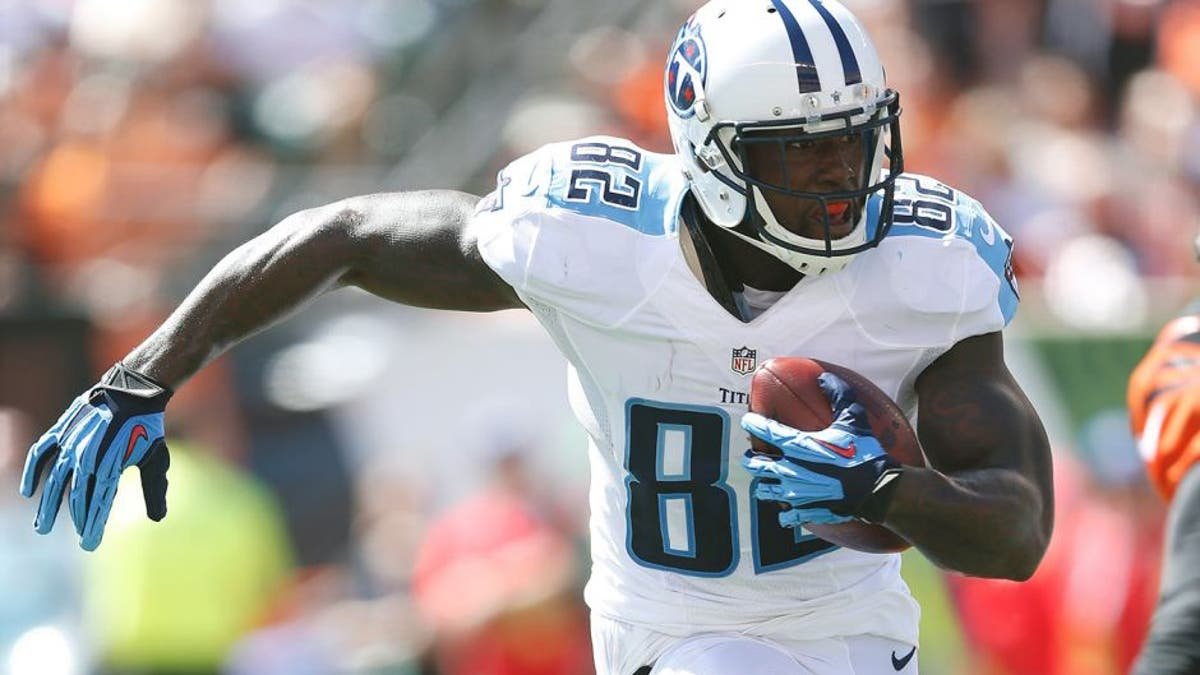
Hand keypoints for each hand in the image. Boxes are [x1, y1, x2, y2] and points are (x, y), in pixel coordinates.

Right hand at [20, 363, 172, 550]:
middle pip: (76, 498)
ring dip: (48, 506)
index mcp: (109, 466)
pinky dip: (31, 471)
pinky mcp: (61, 431)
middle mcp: (86, 458)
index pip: (98, 505)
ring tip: (43, 528)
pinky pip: (40, 453)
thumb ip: (154, 488)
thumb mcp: (155, 458)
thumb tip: (158, 519)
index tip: (90, 545)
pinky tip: (28, 491)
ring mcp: (70, 444)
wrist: (133, 390)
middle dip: (78, 521)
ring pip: (54, 481)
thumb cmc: (147, 427)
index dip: (93, 526)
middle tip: (79, 540)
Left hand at [740, 372, 903, 527]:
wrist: (878, 489)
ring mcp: (797, 493)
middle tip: (754, 455)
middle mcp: (791, 470)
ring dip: (764, 484)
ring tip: (766, 480)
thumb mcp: (853, 418)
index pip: (765, 431)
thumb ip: (837, 394)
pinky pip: (786, 515)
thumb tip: (823, 376)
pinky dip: (785, 511)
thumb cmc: (864, 453)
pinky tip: (787, 508)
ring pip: (765, 490)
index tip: (749, 420)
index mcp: (798, 446)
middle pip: (755, 464)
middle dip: (751, 458)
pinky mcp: (806, 511)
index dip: (753, 423)